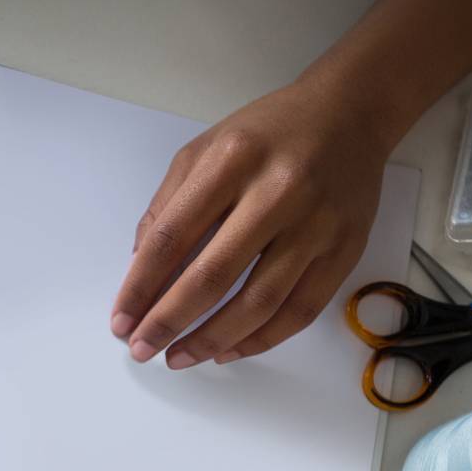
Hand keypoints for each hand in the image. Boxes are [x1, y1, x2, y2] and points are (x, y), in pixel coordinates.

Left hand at [110, 80, 388, 368]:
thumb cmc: (267, 134)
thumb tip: (140, 274)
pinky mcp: (345, 249)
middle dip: (169, 322)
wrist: (350, 113)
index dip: (140, 286)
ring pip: (259, 302)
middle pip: (213, 275)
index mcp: (231, 160)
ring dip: (213, 340)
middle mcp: (277, 190)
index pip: (171, 236)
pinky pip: (300, 310)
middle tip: (143, 349)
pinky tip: (229, 349)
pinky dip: (261, 339)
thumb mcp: (204, 150)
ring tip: (181, 357)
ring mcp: (316, 223)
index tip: (121, 321)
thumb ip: (168, 207)